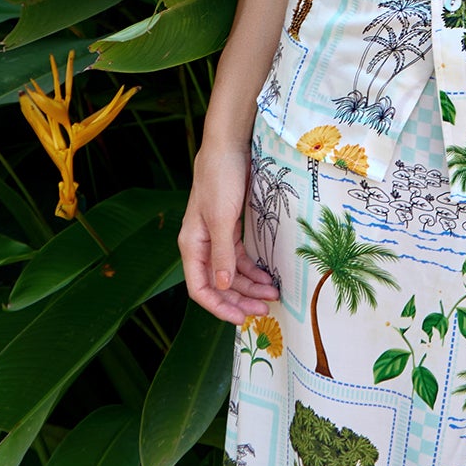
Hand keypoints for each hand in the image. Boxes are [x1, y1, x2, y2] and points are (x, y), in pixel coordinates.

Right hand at [179, 142, 279, 323]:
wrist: (228, 145)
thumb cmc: (220, 178)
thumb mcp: (221, 218)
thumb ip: (222, 254)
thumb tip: (222, 287)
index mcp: (192, 245)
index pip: (200, 289)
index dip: (219, 307)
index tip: (241, 319)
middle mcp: (202, 245)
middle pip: (219, 284)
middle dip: (240, 299)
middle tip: (265, 310)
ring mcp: (216, 236)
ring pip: (231, 272)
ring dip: (250, 286)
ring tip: (273, 295)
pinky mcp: (230, 227)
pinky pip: (240, 257)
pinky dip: (252, 269)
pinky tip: (267, 276)